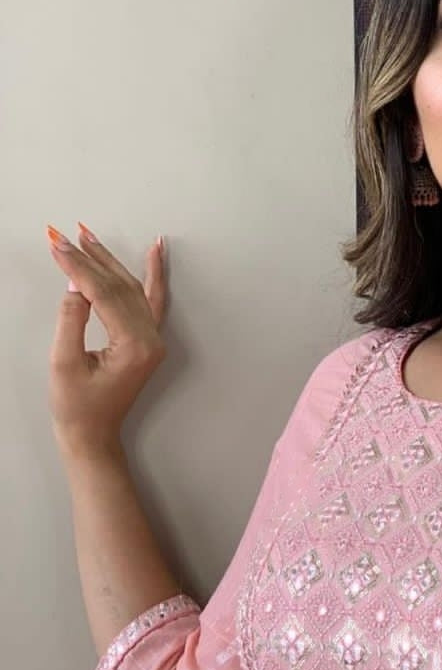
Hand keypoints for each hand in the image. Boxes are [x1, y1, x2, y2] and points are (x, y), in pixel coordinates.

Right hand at [45, 222, 167, 457]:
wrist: (94, 434)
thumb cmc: (78, 406)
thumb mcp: (65, 361)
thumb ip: (73, 318)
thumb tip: (77, 283)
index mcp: (134, 347)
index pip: (104, 294)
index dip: (78, 267)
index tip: (57, 244)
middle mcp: (151, 341)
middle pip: (121, 287)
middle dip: (91, 259)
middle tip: (66, 234)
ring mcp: (153, 341)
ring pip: (134, 290)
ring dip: (112, 261)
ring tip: (89, 234)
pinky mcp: (148, 342)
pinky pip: (153, 301)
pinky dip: (153, 275)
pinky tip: (156, 251)